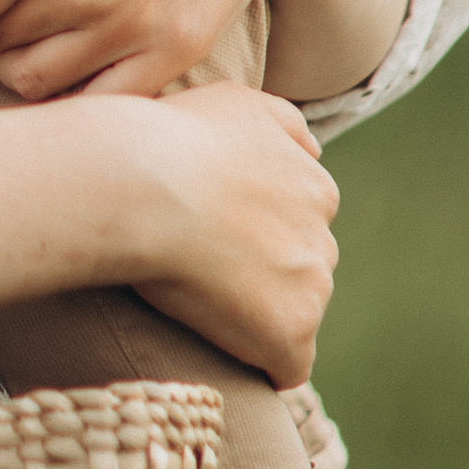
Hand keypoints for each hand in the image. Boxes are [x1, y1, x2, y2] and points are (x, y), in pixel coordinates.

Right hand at [127, 81, 337, 384]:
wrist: (144, 180)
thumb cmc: (174, 136)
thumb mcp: (239, 102)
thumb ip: (284, 124)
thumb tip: (315, 150)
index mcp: (315, 187)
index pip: (299, 227)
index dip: (254, 236)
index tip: (213, 238)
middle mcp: (324, 236)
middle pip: (299, 271)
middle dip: (262, 275)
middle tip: (199, 271)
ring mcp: (311, 286)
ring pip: (294, 315)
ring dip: (257, 316)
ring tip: (198, 305)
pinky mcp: (290, 331)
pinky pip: (286, 365)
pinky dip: (259, 362)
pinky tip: (219, 350)